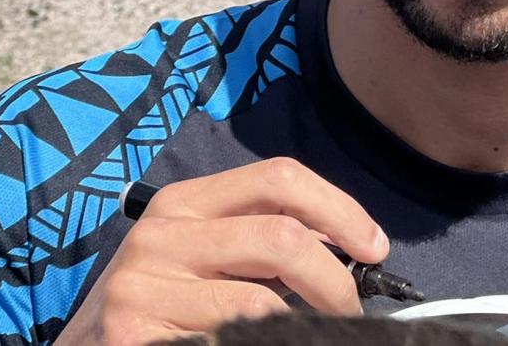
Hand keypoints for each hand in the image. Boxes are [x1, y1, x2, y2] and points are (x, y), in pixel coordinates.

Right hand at [58, 158, 386, 345]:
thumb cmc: (154, 310)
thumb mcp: (195, 260)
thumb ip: (254, 244)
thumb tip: (347, 252)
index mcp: (182, 203)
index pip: (278, 177)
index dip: (338, 209)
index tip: (374, 246)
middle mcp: (160, 235)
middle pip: (281, 237)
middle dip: (336, 282)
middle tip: (351, 312)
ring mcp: (141, 288)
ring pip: (261, 305)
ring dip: (307, 330)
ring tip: (312, 338)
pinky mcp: (134, 335)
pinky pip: (229, 342)